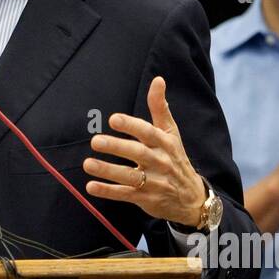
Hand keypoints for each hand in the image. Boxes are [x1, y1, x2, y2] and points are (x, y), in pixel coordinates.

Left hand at [83, 75, 206, 225]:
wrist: (192, 198)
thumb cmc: (175, 158)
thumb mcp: (171, 133)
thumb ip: (160, 107)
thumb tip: (158, 80)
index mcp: (165, 143)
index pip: (148, 132)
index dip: (131, 126)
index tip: (114, 119)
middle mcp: (160, 162)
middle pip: (138, 154)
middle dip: (117, 147)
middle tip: (95, 141)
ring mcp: (154, 182)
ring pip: (130, 176)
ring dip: (108, 171)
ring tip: (87, 164)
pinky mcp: (146, 199)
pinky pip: (125, 195)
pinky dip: (108, 192)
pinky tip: (91, 187)